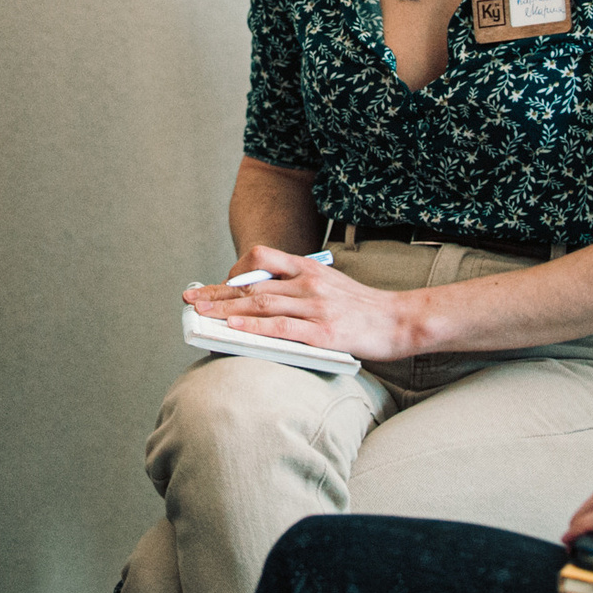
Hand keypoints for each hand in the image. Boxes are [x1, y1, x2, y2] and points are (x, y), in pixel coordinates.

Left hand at [181, 245, 419, 361]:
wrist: (400, 320)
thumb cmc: (364, 308)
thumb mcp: (330, 284)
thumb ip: (299, 286)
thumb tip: (262, 299)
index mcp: (309, 268)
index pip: (262, 260)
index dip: (232, 273)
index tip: (210, 285)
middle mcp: (309, 282)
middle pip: (253, 286)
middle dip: (218, 294)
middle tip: (191, 300)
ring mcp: (316, 306)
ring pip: (262, 305)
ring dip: (227, 310)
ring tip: (202, 315)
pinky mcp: (323, 332)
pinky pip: (281, 327)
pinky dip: (255, 328)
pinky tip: (234, 329)